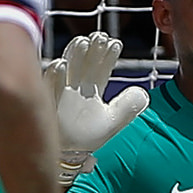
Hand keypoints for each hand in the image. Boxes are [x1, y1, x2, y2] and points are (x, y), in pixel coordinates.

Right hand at [46, 31, 148, 181]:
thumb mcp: (113, 122)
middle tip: (100, 36)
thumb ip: (128, 107)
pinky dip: (55, 76)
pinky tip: (61, 65)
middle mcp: (76, 87)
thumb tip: (143, 92)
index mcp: (91, 88)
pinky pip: (50, 88)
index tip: (116, 43)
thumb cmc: (88, 137)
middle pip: (84, 63)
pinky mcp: (49, 104)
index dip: (108, 56)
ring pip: (67, 70)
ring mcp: (61, 94)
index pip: (101, 68)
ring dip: (74, 56)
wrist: (68, 157)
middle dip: (91, 50)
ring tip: (83, 42)